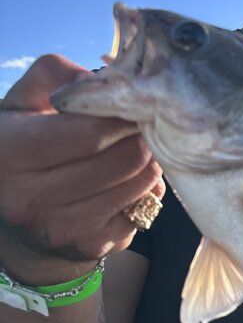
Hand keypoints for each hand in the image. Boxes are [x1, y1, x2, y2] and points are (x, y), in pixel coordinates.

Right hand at [0, 55, 164, 282]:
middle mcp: (31, 199)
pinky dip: (147, 188)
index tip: (130, 104)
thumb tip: (101, 82)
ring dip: (148, 160)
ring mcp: (63, 229)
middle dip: (140, 134)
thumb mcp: (23, 103)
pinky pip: (146, 208)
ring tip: (132, 148)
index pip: (90, 133)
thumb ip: (56, 76)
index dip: (121, 115)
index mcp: (9, 155)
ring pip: (141, 183)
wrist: (16, 216)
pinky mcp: (91, 247)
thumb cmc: (23, 145)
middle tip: (138, 124)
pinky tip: (127, 178)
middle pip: (125, 158)